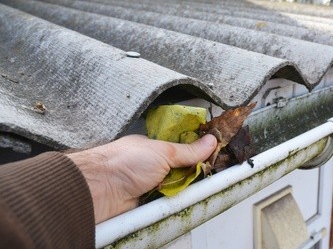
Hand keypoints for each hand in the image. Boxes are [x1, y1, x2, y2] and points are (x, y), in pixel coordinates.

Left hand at [67, 134, 216, 222]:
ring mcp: (153, 187)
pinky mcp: (150, 205)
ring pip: (180, 191)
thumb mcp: (163, 151)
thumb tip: (210, 142)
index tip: (215, 157)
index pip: (184, 151)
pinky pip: (171, 206)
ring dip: (187, 192)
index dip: (199, 154)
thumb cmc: (124, 162)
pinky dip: (177, 205)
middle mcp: (155, 168)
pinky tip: (184, 202)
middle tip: (210, 176)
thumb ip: (188, 150)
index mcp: (157, 149)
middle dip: (196, 175)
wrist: (100, 189)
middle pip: (185, 173)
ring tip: (197, 189)